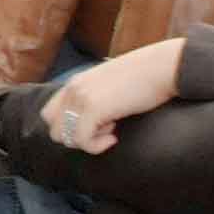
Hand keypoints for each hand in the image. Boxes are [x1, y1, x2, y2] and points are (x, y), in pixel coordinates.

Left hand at [41, 38, 185, 157]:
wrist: (163, 67)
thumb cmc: (146, 79)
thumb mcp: (110, 86)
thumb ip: (95, 98)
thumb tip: (97, 123)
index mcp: (75, 83)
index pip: (50, 114)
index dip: (71, 126)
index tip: (98, 124)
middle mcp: (72, 89)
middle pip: (54, 129)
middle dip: (77, 137)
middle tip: (105, 129)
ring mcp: (80, 97)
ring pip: (64, 137)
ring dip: (88, 141)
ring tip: (112, 129)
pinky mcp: (93, 108)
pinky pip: (81, 140)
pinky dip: (97, 146)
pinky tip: (115, 136)